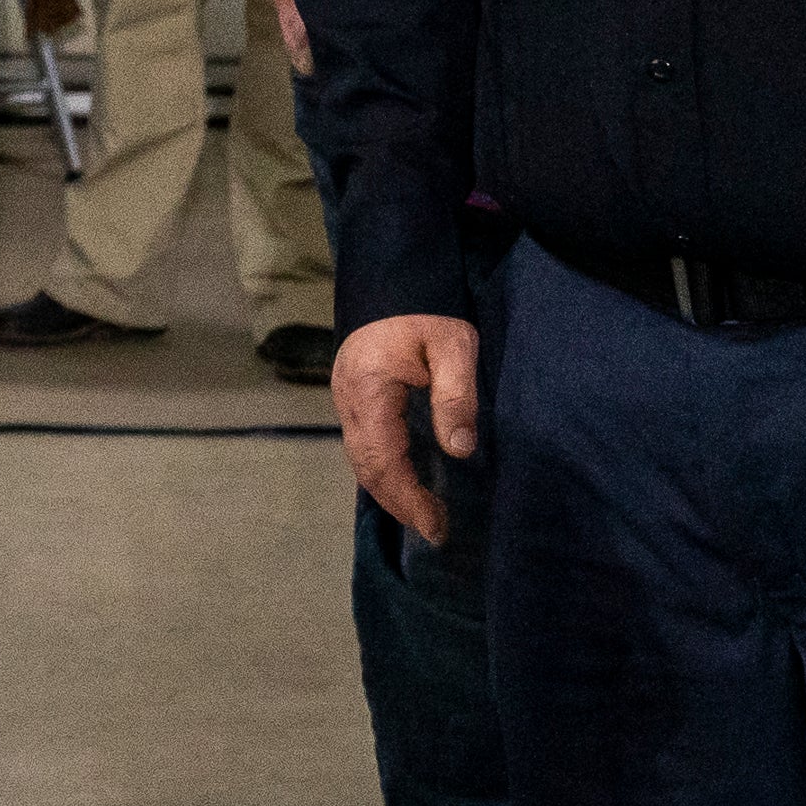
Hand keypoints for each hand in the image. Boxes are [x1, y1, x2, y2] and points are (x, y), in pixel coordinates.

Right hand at [334, 314, 479, 541]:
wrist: (394, 275)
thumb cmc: (427, 310)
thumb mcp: (454, 346)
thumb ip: (455, 396)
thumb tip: (459, 450)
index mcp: (369, 391)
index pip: (383, 460)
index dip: (407, 497)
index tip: (434, 525)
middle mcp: (348, 401)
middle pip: (366, 467)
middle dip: (398, 503)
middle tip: (434, 530)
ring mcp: (346, 399)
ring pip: (361, 458)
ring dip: (390, 490)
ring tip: (423, 514)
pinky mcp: (354, 396)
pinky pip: (363, 445)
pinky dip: (383, 470)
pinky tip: (406, 480)